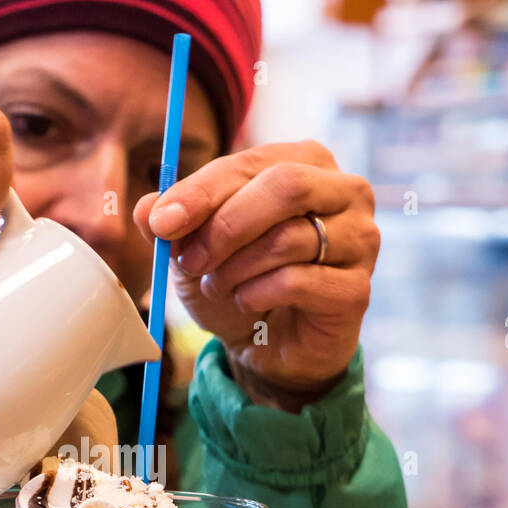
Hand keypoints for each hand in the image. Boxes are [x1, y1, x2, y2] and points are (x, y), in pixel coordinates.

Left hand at [133, 141, 378, 408]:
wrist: (269, 345)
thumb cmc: (240, 280)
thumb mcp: (194, 248)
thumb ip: (170, 223)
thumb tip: (146, 208)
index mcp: (306, 162)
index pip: (251, 163)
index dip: (201, 192)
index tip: (162, 223)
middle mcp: (345, 192)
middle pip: (286, 186)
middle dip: (225, 226)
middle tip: (189, 261)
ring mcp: (360, 239)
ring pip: (290, 238)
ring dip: (236, 267)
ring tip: (216, 285)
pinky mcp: (357, 289)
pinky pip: (299, 282)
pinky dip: (258, 294)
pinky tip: (247, 302)